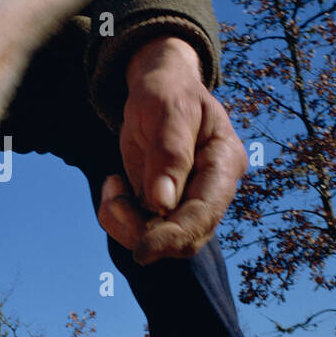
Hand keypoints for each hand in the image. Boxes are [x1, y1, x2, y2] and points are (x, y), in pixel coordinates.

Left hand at [97, 36, 247, 263]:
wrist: (160, 86)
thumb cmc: (169, 91)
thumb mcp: (169, 111)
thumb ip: (169, 154)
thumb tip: (163, 203)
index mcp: (224, 163)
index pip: (206, 214)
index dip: (175, 236)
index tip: (141, 250)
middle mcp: (212, 188)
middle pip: (187, 236)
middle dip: (144, 231)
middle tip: (113, 199)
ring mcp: (189, 199)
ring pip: (161, 238)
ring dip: (125, 223)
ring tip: (111, 185)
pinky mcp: (165, 203)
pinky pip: (140, 227)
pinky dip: (117, 215)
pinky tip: (113, 185)